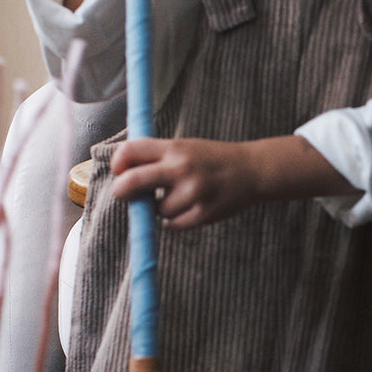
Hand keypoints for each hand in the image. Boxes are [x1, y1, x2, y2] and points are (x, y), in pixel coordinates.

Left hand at [110, 135, 355, 229]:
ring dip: (159, 208)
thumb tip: (120, 172)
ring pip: (156, 210)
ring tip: (179, 197)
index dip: (118, 163)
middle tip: (125, 195)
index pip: (130, 151)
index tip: (120, 171)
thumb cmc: (211, 159)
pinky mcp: (202, 213)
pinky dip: (174, 220)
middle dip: (121, 191)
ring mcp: (193, 192)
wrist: (252, 171)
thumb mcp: (185, 147)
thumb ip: (155, 156)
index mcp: (175, 147)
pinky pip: (172, 224)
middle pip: (132, 182)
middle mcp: (181, 168)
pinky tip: (187, 209)